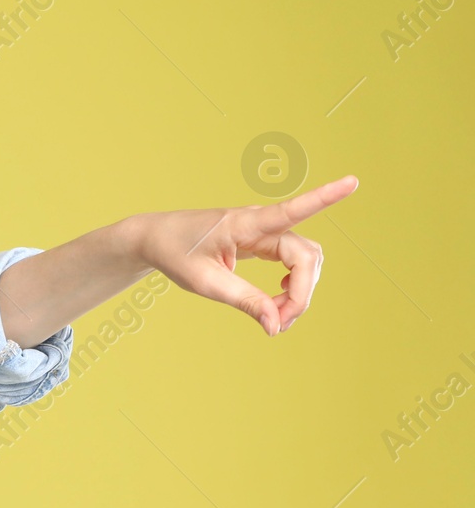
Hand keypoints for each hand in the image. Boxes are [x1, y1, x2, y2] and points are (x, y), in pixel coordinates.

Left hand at [130, 175, 357, 336]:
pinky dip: (293, 284)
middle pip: (306, 256)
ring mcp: (264, 230)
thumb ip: (243, 301)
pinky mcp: (263, 240)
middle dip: (302, 293)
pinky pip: (293, 261)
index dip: (324, 197)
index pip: (290, 210)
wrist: (155, 238)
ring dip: (299, 291)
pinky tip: (278, 297)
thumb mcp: (204, 283)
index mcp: (243, 224)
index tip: (352, 182)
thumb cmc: (175, 254)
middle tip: (277, 326)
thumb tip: (275, 325)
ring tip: (274, 318)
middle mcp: (260, 223)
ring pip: (305, 260)